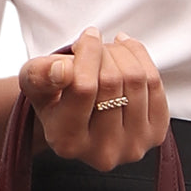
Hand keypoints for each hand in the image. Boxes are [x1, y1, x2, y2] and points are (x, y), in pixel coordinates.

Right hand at [18, 27, 169, 171]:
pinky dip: (141, 59)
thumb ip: (40, 75)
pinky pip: (155, 84)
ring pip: (137, 79)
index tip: (85, 37)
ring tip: (107, 52)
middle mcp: (102, 153)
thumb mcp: (35, 82)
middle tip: (94, 46)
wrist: (80, 116)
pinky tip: (126, 55)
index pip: (84, 87)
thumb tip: (62, 70)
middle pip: (113, 81)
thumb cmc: (53, 95)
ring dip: (122, 53)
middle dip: (104, 51)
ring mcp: (132, 148)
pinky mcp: (155, 136)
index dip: (88, 52)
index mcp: (67, 143)